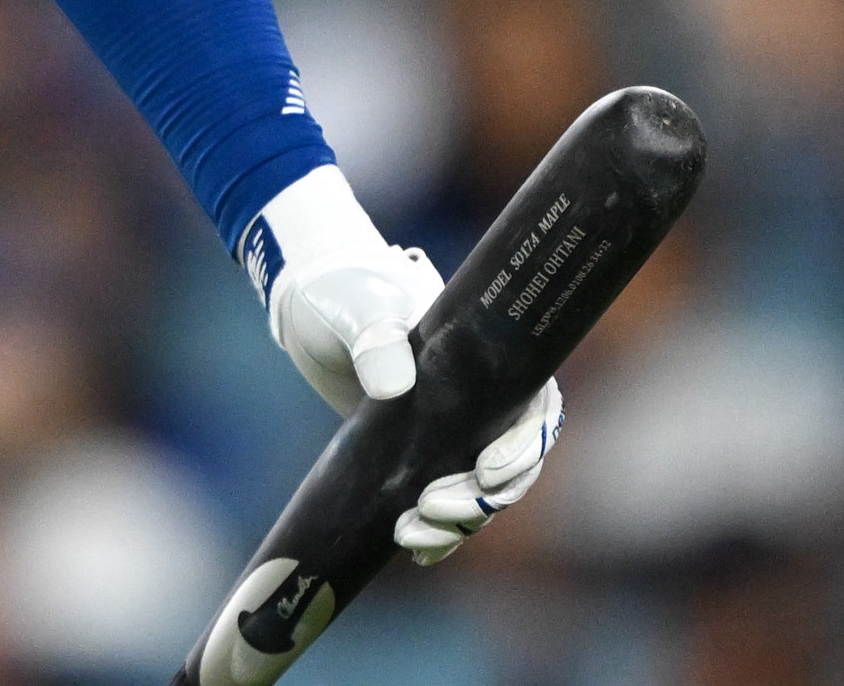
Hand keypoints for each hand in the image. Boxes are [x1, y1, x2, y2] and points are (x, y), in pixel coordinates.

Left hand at [244, 162, 563, 565]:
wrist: (309, 306)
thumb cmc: (347, 291)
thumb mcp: (361, 306)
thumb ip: (377, 340)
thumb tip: (395, 387)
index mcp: (489, 358)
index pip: (535, 409)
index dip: (524, 447)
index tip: (486, 471)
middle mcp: (482, 400)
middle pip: (512, 465)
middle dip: (483, 499)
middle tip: (432, 510)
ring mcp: (452, 431)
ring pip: (481, 494)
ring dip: (459, 524)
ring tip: (410, 535)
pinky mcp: (419, 455)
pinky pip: (445, 504)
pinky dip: (440, 534)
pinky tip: (417, 551)